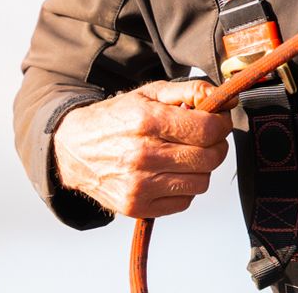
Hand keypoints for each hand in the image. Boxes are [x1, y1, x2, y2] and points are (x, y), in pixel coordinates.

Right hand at [52, 80, 233, 218]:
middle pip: (210, 158)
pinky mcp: (136, 207)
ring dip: (202, 168)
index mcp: (148, 122)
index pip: (208, 130)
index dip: (222, 123)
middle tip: (205, 137)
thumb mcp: (149, 93)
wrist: (73, 149)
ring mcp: (139, 185)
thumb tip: (223, 97)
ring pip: (201, 182)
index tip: (218, 120)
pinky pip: (184, 201)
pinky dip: (185, 187)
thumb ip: (189, 90)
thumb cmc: (116, 117)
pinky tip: (172, 172)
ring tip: (186, 154)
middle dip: (216, 145)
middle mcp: (143, 156)